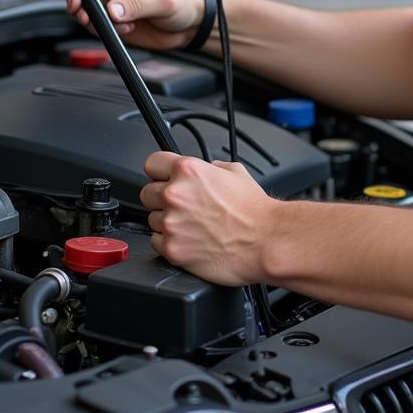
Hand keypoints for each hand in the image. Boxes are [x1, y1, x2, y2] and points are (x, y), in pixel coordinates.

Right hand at [65, 0, 204, 50]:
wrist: (192, 22)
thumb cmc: (184, 1)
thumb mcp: (163, 2)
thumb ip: (136, 6)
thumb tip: (112, 10)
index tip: (75, 3)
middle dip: (82, 6)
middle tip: (91, 21)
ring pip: (86, 7)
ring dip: (97, 20)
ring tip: (122, 26)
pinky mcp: (114, 14)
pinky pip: (97, 22)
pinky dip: (106, 29)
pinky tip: (126, 29)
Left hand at [141, 152, 271, 285]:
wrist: (265, 241)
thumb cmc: (255, 211)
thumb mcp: (237, 172)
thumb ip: (214, 167)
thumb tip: (207, 169)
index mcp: (189, 171)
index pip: (152, 163)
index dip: (160, 172)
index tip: (165, 178)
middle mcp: (175, 194)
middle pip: (147, 193)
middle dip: (163, 199)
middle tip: (185, 206)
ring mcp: (171, 223)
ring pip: (153, 219)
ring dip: (168, 222)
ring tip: (194, 226)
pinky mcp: (172, 249)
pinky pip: (157, 242)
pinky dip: (171, 242)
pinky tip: (192, 240)